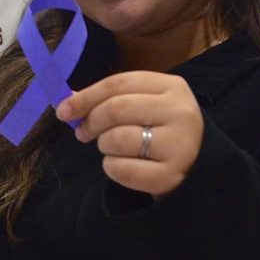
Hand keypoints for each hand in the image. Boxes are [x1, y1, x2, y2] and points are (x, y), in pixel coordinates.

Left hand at [56, 71, 203, 197]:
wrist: (196, 165)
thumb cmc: (160, 128)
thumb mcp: (143, 104)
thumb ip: (110, 99)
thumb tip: (68, 102)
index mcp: (172, 86)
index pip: (118, 83)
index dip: (86, 97)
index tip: (63, 110)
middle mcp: (181, 112)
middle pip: (116, 109)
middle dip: (91, 121)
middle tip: (83, 132)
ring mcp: (180, 145)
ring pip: (118, 139)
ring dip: (104, 145)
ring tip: (111, 148)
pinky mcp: (172, 176)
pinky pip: (122, 169)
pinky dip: (112, 168)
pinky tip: (121, 165)